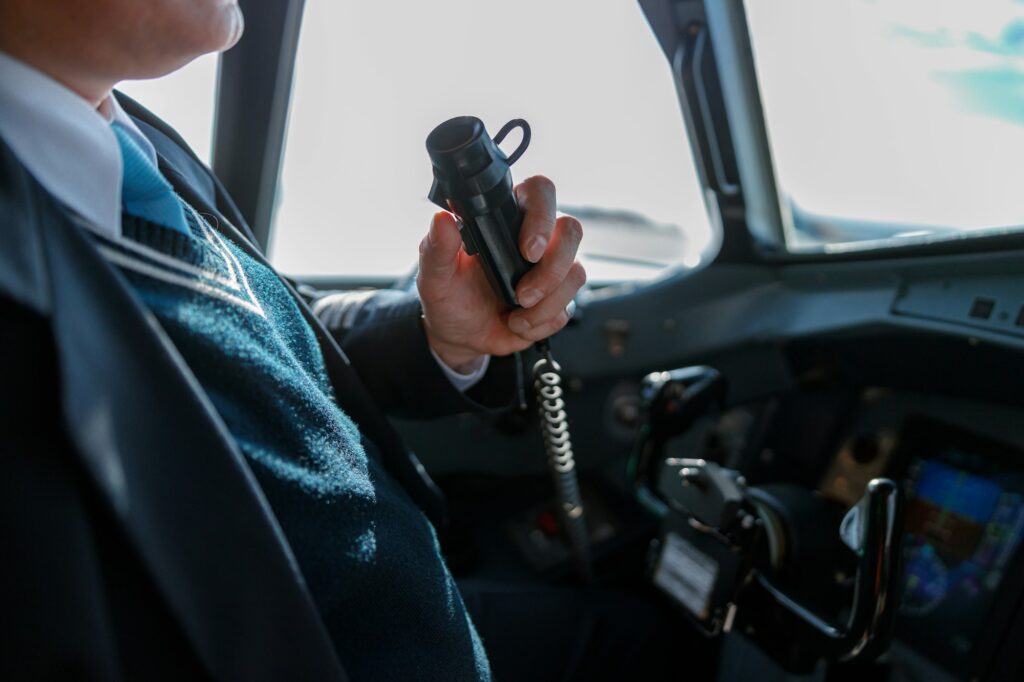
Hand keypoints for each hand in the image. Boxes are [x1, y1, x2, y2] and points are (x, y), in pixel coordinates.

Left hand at [416, 175, 585, 371]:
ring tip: (516, 314)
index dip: (542, 216)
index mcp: (506, 219)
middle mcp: (536, 239)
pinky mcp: (559, 298)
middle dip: (552, 267)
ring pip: (576, 272)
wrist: (459, 336)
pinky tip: (519, 323)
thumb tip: (442, 219)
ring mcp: (551, 268)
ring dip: (546, 302)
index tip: (528, 250)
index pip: (540, 192)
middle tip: (523, 293)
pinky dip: (542, 321)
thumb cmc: (448, 297)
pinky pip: (568, 307)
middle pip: (571, 230)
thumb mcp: (435, 275)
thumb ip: (437, 247)